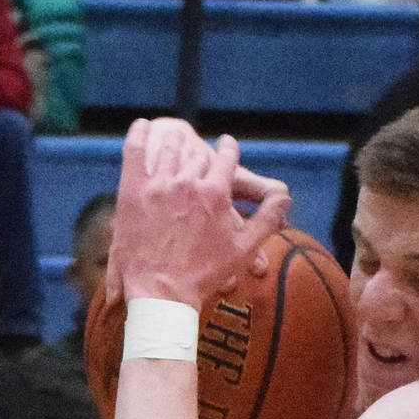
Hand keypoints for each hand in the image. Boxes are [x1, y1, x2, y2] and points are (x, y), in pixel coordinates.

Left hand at [110, 119, 291, 307]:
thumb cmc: (204, 276)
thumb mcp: (243, 248)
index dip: (228, 149)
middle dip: (201, 151)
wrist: (160, 293)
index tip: (227, 144)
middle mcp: (189, 183)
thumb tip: (286, 197)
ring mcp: (159, 184)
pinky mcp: (132, 189)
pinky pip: (134, 150)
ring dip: (173, 141)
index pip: (227, 158)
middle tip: (199, 148)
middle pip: (198, 154)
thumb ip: (266, 219)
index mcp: (217, 193)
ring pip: (169, 148)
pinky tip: (142, 125)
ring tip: (173, 137)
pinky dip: (138, 134)